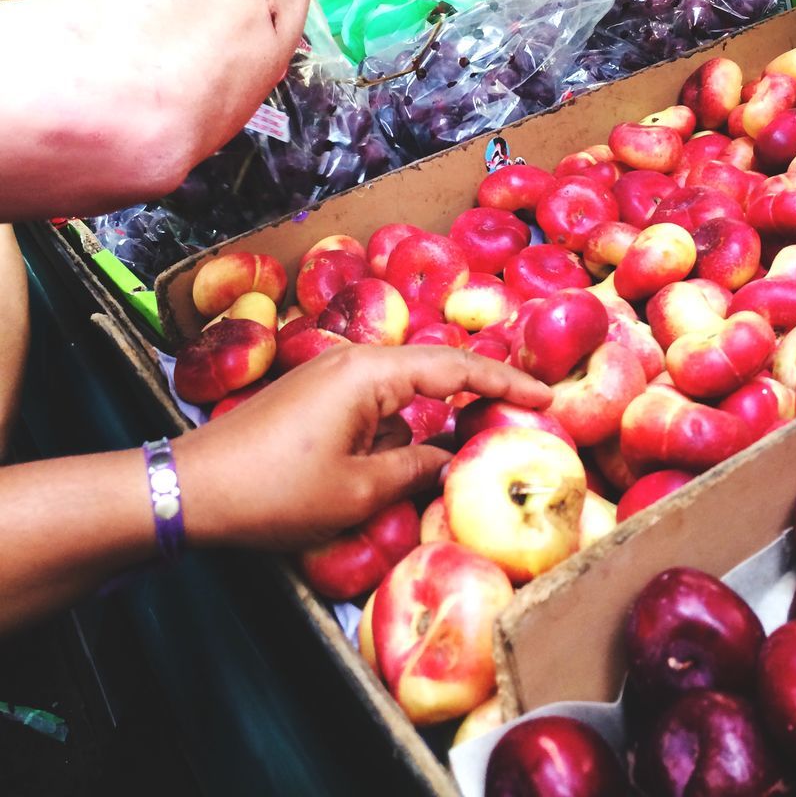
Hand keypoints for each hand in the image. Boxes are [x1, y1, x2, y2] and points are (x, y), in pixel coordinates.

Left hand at [175, 345, 552, 549]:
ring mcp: (329, 375)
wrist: (190, 489)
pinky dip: (400, 422)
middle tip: (522, 415)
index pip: (455, 368)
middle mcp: (353, 361)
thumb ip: (416, 468)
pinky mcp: (313, 394)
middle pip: (432, 367)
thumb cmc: (275, 492)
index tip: (547, 396)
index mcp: (369, 373)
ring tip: (475, 440)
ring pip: (402, 386)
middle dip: (477, 391)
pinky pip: (374, 400)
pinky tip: (411, 453)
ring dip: (434, 412)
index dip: (505, 381)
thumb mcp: (357, 491)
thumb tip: (452, 458)